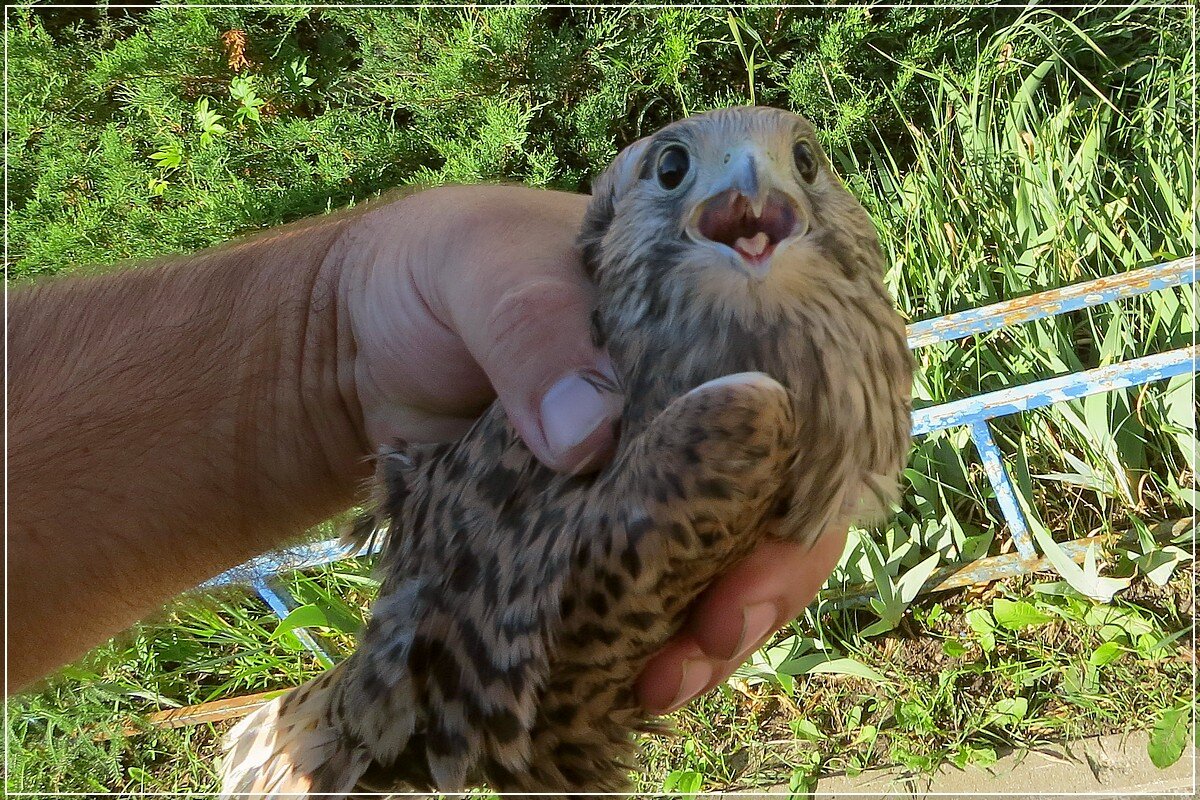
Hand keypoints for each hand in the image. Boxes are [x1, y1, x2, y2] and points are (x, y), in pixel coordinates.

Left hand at [339, 185, 845, 711]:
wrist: (348, 342)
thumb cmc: (432, 272)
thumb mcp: (480, 268)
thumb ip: (532, 330)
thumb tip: (591, 439)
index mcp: (705, 318)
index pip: (803, 390)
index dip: (807, 468)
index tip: (770, 536)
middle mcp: (698, 398)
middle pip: (782, 492)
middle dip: (766, 574)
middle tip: (716, 634)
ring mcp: (652, 469)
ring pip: (725, 555)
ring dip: (714, 626)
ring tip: (666, 681)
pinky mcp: (601, 528)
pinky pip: (652, 586)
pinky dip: (653, 637)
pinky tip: (635, 682)